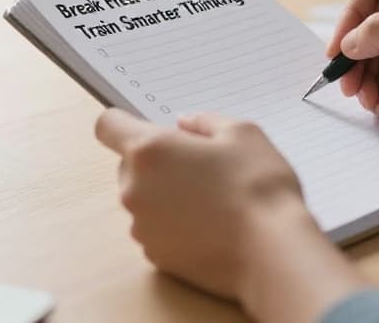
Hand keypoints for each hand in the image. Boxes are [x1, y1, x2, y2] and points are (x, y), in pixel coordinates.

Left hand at [95, 110, 365, 321]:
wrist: (271, 254)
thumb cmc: (258, 187)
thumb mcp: (242, 134)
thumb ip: (205, 122)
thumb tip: (185, 125)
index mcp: (150, 150)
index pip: (107, 125)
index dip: (124, 122)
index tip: (147, 127)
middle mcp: (135, 189)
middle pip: (128, 165)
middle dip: (155, 162)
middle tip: (198, 166)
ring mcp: (142, 227)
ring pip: (143, 199)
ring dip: (165, 195)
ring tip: (211, 200)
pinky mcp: (155, 256)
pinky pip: (156, 230)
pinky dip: (174, 225)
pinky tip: (210, 226)